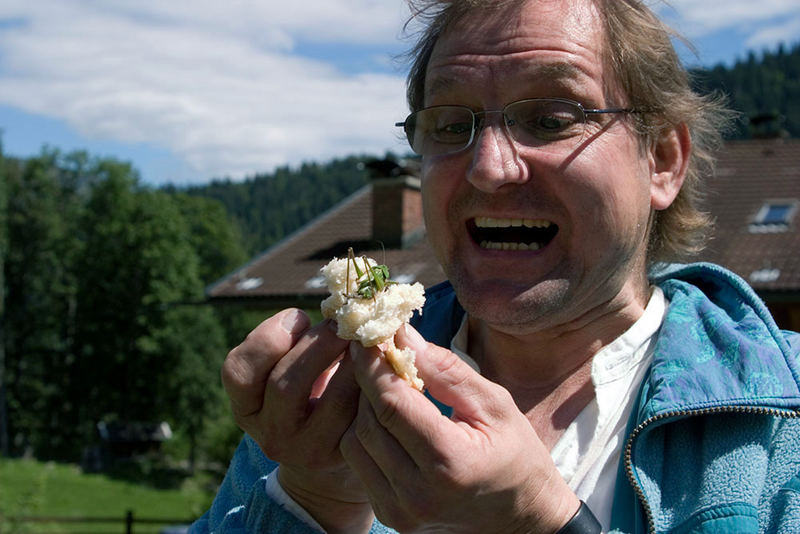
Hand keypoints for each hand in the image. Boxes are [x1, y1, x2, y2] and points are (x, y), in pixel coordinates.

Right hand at [221, 308, 372, 532]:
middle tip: (344, 323)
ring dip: (355, 360)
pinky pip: (364, 412)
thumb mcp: (290, 365)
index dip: (268, 337)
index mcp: (246, 405)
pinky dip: (374, 382)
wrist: (333, 449)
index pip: (237, 371)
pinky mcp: (345, 455)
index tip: (299, 316)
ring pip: (333, 400)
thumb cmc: (311, 387)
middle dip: (319, 344)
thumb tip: (342, 302)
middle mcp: (270, 433)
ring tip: (367, 339)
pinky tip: (381, 364)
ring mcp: (307, 450)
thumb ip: (297, 338)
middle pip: (285, 384)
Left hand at [340, 324, 579, 532]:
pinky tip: (387, 416)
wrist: (521, 521)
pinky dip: (366, 432)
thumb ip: (447, 370)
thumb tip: (403, 335)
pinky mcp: (389, 516)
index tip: (367, 334)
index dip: (373, 364)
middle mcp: (417, 492)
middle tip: (376, 351)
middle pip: (368, 419)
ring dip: (364, 406)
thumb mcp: (494, 405)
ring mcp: (399, 510)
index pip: (391, 403)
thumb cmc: (517, 456)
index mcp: (450, 462)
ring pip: (356, 440)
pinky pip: (360, 462)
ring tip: (386, 384)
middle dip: (367, 379)